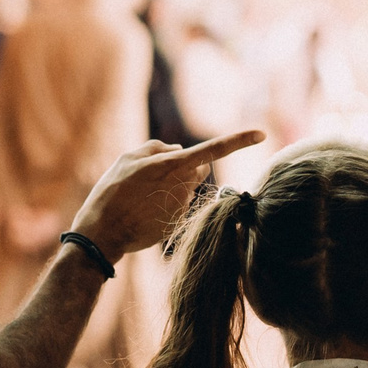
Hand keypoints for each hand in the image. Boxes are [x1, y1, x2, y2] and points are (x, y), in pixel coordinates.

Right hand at [71, 130, 264, 263]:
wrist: (105, 233)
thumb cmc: (112, 193)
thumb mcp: (127, 160)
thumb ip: (156, 148)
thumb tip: (178, 149)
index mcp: (173, 165)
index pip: (214, 149)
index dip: (239, 140)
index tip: (262, 134)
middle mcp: (184, 185)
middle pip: (199, 168)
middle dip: (187, 167)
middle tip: (156, 175)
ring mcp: (183, 205)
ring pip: (187, 187)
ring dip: (172, 186)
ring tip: (142, 196)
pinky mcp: (179, 220)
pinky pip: (178, 205)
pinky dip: (165, 204)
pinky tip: (145, 210)